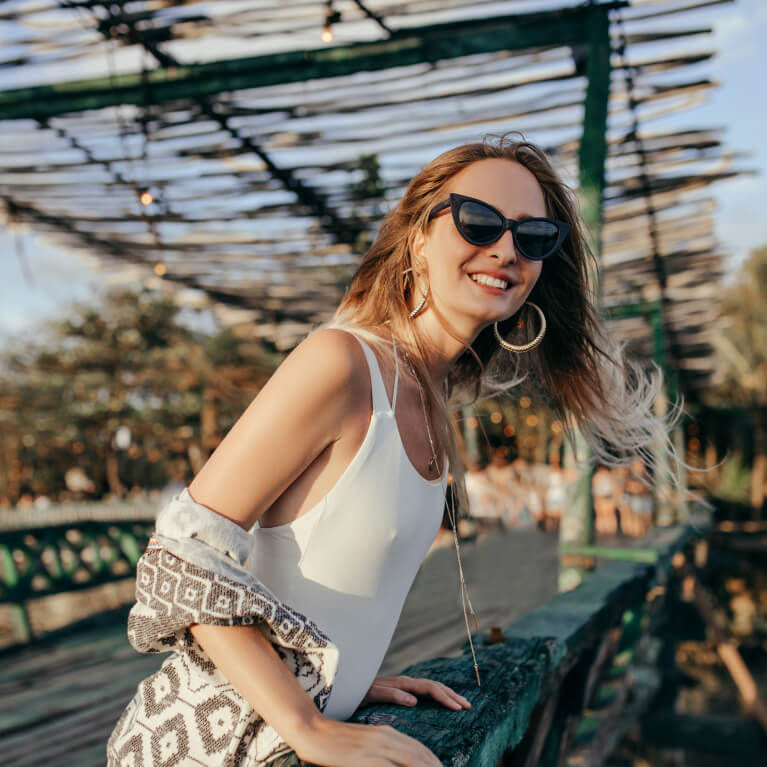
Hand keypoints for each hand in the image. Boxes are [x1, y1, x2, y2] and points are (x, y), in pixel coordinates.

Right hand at [294, 717, 442, 766]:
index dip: (434, 763)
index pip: (420, 750)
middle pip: (421, 756)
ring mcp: (377, 747)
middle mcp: (387, 737)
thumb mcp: (365, 744)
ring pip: (412, 761)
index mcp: (387, 732)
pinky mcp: (367, 758)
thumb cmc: (336, 742)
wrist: (313, 731)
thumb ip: (383, 752)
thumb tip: (397, 763)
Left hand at [360, 675, 471, 710]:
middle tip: (468, 706)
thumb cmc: (358, 691)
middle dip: (452, 695)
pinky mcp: (401, 690)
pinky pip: (424, 691)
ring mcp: (404, 685)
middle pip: (434, 686)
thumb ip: (392, 695)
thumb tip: (414, 700)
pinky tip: (441, 701)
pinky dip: (437, 695)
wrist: (347, 684)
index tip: (458, 708)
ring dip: (447, 694)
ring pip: (431, 687)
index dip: (445, 697)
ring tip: (461, 703)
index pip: (430, 688)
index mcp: (402, 683)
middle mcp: (406, 682)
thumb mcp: (373, 694)